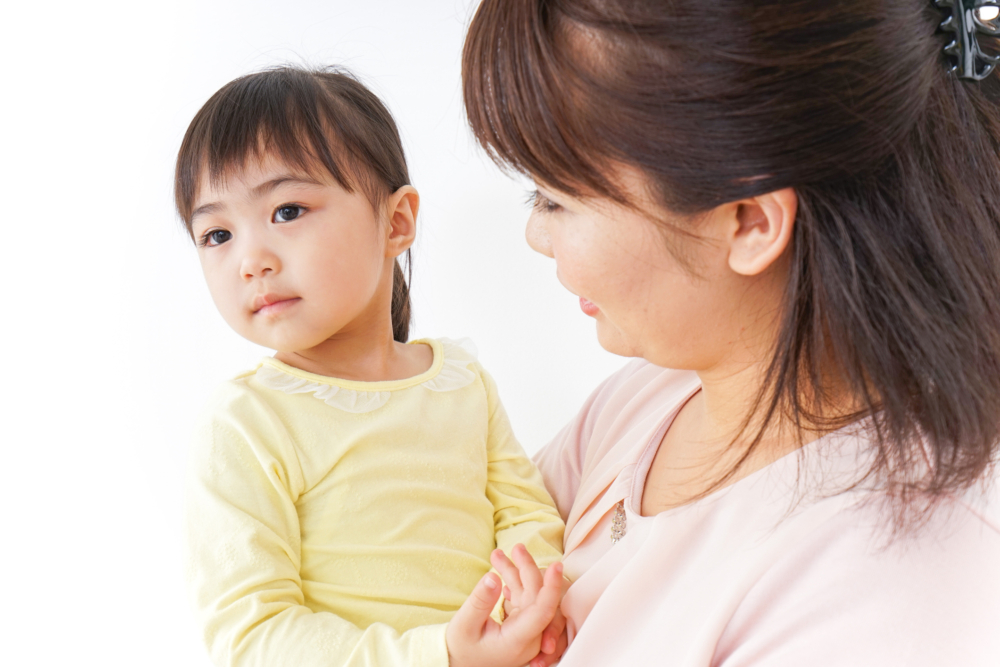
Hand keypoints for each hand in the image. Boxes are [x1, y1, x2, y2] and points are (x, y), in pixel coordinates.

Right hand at [446, 547, 563, 666]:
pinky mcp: (520, 623)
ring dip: (515, 572)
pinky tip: (500, 570)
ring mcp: (526, 630)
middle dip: (528, 569)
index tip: (557, 565)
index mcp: (517, 640)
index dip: (551, 588)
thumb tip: (493, 576)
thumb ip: (480, 602)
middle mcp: (528, 637)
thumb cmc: (460, 648)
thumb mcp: (464, 625)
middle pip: (537, 597)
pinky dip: (511, 582)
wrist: (459, 662)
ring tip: (496, 555)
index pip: (542, 612)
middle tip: (515, 547)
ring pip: (529, 594)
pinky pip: (522, 598)